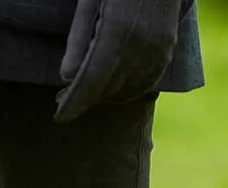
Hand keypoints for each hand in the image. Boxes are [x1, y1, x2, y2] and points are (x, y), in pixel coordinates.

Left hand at [54, 0, 182, 122]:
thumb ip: (79, 38)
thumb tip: (66, 76)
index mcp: (116, 31)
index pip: (91, 81)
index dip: (74, 103)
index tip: (59, 117)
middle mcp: (140, 45)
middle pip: (108, 89)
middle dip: (85, 99)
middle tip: (64, 99)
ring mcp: (158, 49)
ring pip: (128, 90)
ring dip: (105, 97)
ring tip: (86, 94)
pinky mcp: (168, 47)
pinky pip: (148, 82)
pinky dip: (129, 91)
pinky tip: (114, 90)